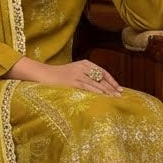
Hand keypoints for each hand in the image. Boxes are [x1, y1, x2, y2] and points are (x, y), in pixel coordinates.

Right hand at [7, 57, 122, 95]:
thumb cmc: (58, 76)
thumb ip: (86, 76)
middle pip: (102, 78)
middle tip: (120, 95)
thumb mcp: (74, 72)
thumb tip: (100, 86)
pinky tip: (103, 97)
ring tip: (114, 98)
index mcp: (85, 63)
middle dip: (112, 87)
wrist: (43, 74)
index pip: (103, 72)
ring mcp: (78, 74)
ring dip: (107, 91)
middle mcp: (83, 67)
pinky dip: (97, 92)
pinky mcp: (72, 81)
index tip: (119, 88)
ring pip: (97, 83)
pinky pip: (88, 87)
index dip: (112, 81)